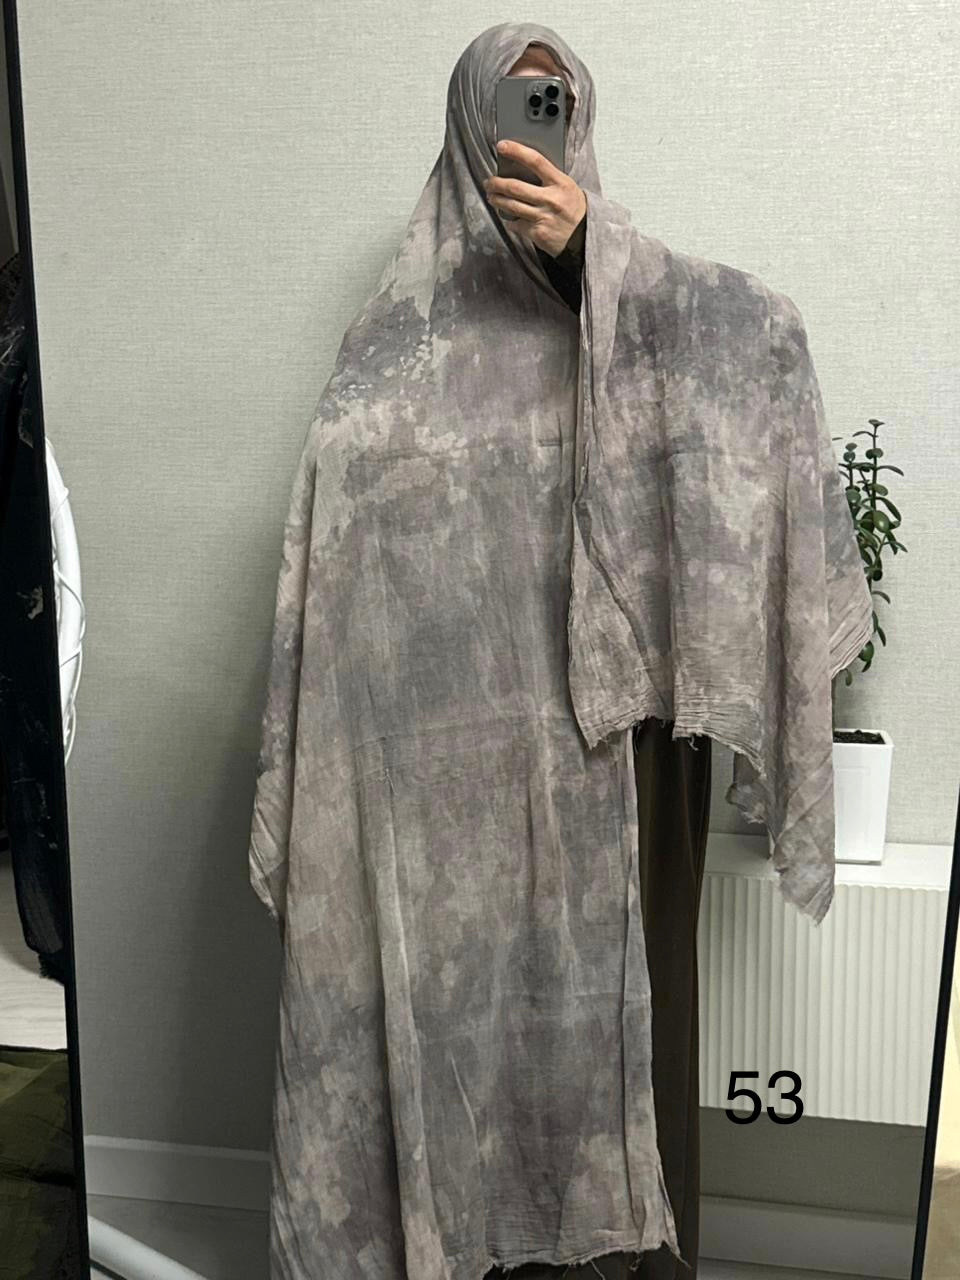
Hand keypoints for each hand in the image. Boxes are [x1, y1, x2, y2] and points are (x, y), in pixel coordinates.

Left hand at [483, 140, 586, 257]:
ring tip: (492, 196)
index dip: (516, 151)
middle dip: (496, 183)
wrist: (584, 236)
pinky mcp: (537, 233)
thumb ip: (548, 177)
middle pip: (515, 187)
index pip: (535, 161)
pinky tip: (507, 217)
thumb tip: (522, 167)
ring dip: (496, 200)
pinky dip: (508, 220)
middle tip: (489, 182)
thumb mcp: (567, 186)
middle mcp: (551, 199)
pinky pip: (515, 224)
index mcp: (560, 182)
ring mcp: (543, 217)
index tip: (502, 146)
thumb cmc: (573, 208)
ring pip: (511, 206)